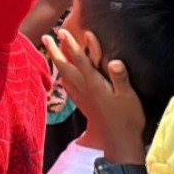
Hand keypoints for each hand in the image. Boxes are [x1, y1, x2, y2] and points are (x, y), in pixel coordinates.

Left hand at [42, 28, 145, 163]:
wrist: (119, 142)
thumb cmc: (127, 118)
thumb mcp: (128, 96)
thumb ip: (120, 78)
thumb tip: (114, 61)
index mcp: (94, 84)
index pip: (80, 60)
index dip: (71, 45)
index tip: (61, 32)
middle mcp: (84, 89)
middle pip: (65, 67)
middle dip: (55, 51)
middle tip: (46, 37)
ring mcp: (82, 98)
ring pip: (64, 76)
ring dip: (57, 62)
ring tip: (49, 52)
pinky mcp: (83, 105)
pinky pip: (68, 87)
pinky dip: (63, 78)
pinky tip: (62, 78)